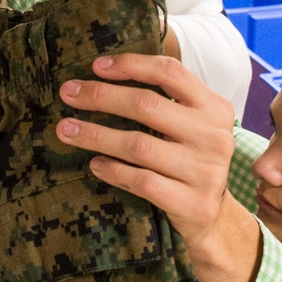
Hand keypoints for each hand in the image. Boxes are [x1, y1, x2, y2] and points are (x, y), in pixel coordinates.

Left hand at [54, 54, 240, 254]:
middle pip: (147, 105)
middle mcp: (214, 136)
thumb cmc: (189, 161)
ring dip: (96, 135)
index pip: (170, 73)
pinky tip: (95, 164)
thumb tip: (103, 74)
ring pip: (138, 145)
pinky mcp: (192, 203)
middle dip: (101, 96)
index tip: (95, 66)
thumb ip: (165, 101)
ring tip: (66, 130)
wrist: (213, 216)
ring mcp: (205, 171)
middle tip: (68, 94)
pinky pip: (142, 181)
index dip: (131, 65)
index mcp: (215, 108)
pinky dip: (114, 171)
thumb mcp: (191, 126)